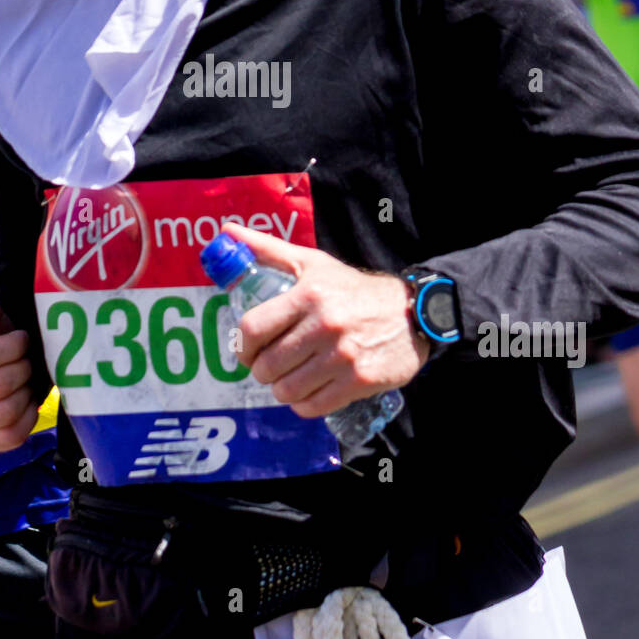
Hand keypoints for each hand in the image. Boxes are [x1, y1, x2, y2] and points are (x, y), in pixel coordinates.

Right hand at [0, 280, 36, 450]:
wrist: (4, 370)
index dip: (11, 347)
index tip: (21, 339)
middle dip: (22, 369)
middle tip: (25, 361)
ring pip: (7, 412)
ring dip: (26, 392)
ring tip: (25, 380)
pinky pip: (12, 437)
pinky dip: (28, 418)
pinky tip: (26, 403)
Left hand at [221, 224, 428, 419]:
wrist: (411, 312)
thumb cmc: (352, 289)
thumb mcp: (312, 263)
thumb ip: (268, 249)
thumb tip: (227, 231)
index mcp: (308, 295)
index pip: (253, 329)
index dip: (242, 345)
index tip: (248, 350)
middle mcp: (325, 326)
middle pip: (267, 365)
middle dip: (262, 370)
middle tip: (271, 365)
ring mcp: (343, 357)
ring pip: (287, 391)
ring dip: (282, 389)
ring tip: (290, 378)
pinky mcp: (359, 381)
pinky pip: (313, 407)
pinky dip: (304, 404)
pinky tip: (309, 391)